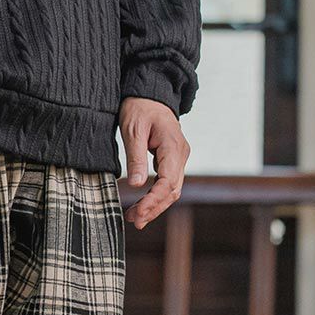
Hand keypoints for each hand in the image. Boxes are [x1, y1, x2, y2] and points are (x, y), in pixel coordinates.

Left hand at [119, 97, 187, 228]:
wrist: (150, 93)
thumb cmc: (139, 107)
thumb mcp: (133, 130)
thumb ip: (136, 158)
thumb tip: (137, 186)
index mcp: (173, 147)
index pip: (168, 183)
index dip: (153, 201)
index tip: (138, 213)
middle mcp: (181, 154)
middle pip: (173, 191)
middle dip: (154, 208)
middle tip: (134, 221)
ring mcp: (179, 157)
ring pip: (172, 189)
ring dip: (155, 205)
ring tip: (135, 218)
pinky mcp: (172, 159)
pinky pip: (168, 182)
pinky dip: (156, 196)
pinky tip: (142, 205)